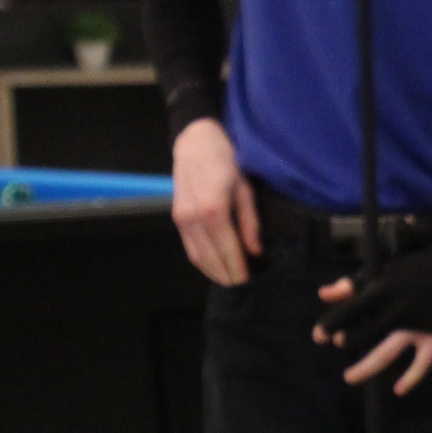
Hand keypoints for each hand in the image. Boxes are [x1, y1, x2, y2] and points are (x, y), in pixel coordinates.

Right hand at [171, 118, 260, 286]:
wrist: (195, 142)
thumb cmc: (227, 162)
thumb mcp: (246, 188)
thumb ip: (250, 222)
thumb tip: (256, 252)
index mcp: (212, 209)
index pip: (227, 249)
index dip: (238, 269)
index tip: (250, 284)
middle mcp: (192, 218)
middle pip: (209, 258)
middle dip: (227, 276)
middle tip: (244, 290)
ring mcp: (181, 219)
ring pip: (196, 257)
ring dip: (213, 273)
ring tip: (232, 282)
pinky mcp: (176, 218)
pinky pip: (189, 248)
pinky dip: (203, 262)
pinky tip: (217, 268)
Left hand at [313, 230, 431, 393]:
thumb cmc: (414, 269)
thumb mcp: (381, 272)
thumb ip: (351, 285)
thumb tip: (323, 295)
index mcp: (380, 291)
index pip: (347, 312)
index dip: (329, 326)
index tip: (319, 337)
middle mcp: (395, 311)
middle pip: (363, 334)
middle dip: (347, 341)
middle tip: (342, 343)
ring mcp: (415, 326)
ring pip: (386, 353)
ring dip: (366, 367)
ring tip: (349, 377)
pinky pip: (422, 363)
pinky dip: (411, 378)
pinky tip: (398, 390)